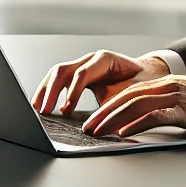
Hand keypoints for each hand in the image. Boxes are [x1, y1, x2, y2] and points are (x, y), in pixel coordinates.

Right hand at [31, 50, 170, 116]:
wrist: (147, 73)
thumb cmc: (142, 82)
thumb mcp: (133, 93)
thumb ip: (118, 105)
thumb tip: (107, 126)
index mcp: (105, 60)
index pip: (82, 74)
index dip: (72, 92)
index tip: (66, 111)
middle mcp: (91, 60)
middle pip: (63, 70)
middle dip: (52, 90)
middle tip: (44, 110)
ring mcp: (83, 65)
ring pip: (57, 73)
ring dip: (45, 90)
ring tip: (37, 109)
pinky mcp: (79, 74)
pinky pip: (59, 79)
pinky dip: (49, 91)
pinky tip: (42, 105)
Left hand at [81, 74, 185, 138]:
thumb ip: (168, 111)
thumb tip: (144, 126)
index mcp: (168, 84)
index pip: (131, 93)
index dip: (109, 106)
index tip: (94, 120)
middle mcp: (169, 86)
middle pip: (128, 97)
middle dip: (104, 113)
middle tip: (87, 128)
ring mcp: (177, 96)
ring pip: (136, 104)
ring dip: (113, 119)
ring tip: (98, 132)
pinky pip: (156, 115)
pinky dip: (137, 124)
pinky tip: (124, 133)